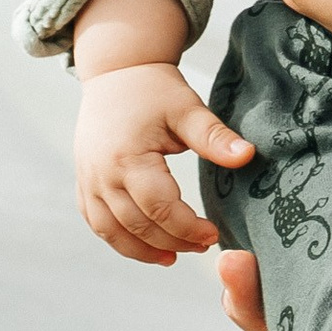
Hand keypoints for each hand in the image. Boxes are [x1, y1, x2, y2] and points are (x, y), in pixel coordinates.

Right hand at [74, 57, 255, 266]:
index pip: (160, 208)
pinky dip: (118, 239)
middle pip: (137, 225)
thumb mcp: (187, 108)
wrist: (117, 73)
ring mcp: (88, 180)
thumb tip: (248, 155)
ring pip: (111, 231)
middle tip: (202, 247)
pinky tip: (143, 246)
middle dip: (172, 242)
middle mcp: (102, 175)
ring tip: (173, 257)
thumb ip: (214, 136)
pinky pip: (96, 222)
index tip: (213, 234)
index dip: (188, 228)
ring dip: (142, 250)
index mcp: (128, 158)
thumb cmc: (155, 89)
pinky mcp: (84, 182)